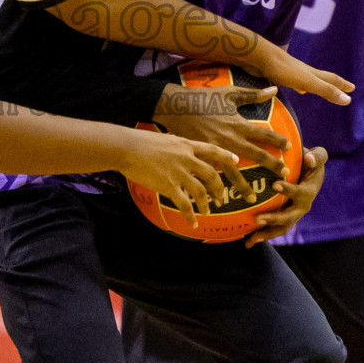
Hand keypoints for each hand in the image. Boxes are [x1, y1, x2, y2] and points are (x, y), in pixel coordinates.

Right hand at [117, 130, 240, 227]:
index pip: (212, 150)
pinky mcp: (169, 186)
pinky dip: (191, 216)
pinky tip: (193, 224)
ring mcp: (179, 172)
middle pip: (211, 174)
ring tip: (207, 211)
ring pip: (201, 191)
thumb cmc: (140, 141)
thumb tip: (180, 145)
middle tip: (221, 198)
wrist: (126, 148)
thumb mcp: (165, 138)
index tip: (236, 161)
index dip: (226, 156)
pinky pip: (185, 204)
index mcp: (186, 145)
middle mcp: (186, 158)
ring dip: (206, 203)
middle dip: (219, 188)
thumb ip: (176, 145)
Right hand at [155, 84, 289, 200]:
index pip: (264, 134)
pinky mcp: (201, 156)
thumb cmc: (204, 97)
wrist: (175, 105)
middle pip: (255, 155)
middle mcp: (230, 138)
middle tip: (284, 175)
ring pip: (233, 172)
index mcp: (238, 124)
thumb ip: (253, 94)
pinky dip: (215, 188)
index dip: (278, 141)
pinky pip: (211, 175)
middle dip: (271, 165)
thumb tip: (275, 89)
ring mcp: (215, 149)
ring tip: (251, 199)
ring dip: (243, 186)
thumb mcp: (230, 93)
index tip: (290, 147)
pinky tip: (219, 200)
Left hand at [242, 44, 352, 105]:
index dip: (342, 85)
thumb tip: (349, 100)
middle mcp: (302, 71)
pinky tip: (294, 88)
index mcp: (311, 74)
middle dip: (332, 84)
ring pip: (305, 79)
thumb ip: (326, 90)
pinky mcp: (276, 74)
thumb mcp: (307, 82)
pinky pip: (291, 81)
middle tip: (341, 86)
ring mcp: (289, 72)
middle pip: (321, 78)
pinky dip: (297, 86)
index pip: (331, 80)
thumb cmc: (282, 69)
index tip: (352, 88)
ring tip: (313, 89)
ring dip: (313, 85)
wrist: (257, 56)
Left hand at [243, 147, 326, 246]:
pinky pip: (275, 230)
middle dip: (273, 219)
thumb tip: (308, 158)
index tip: (275, 184)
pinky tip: (247, 241)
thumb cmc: (312, 163)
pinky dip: (262, 236)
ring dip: (266, 234)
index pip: (299, 193)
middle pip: (288, 217)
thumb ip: (316, 157)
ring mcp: (294, 215)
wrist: (312, 175)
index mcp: (308, 192)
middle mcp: (302, 207)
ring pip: (281, 228)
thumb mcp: (318, 157)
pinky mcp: (286, 218)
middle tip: (257, 219)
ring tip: (249, 240)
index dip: (288, 190)